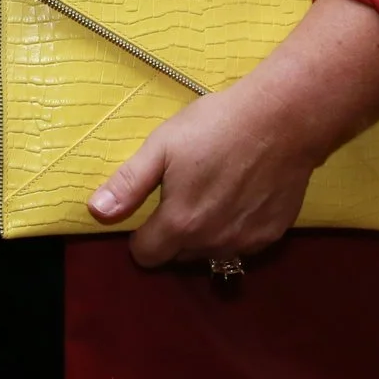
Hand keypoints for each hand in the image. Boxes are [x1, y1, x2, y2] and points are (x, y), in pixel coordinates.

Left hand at [86, 82, 316, 267]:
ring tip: (211, 195)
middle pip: (178, 257)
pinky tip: (239, 198)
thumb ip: (129, 184)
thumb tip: (96, 212)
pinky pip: (242, 246)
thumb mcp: (162, 146)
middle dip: (173, 236)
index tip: (149, 212)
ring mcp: (245, 242)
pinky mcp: (272, 235)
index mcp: (180, 224)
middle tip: (181, 196)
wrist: (282, 121)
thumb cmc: (215, 127)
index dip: (141, 237)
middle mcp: (212, 243)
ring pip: (211, 254)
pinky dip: (234, 231)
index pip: (147, 256)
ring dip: (203, 236)